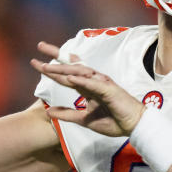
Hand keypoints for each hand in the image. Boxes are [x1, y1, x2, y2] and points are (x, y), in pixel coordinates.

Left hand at [30, 41, 144, 136]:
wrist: (133, 126)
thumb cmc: (113, 120)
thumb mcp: (84, 119)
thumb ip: (68, 114)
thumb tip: (48, 111)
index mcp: (87, 87)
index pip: (67, 75)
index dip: (53, 68)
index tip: (38, 62)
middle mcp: (93, 82)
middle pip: (71, 66)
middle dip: (55, 56)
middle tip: (40, 45)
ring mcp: (101, 84)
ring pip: (80, 72)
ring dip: (64, 68)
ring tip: (47, 67)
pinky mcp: (109, 90)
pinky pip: (93, 84)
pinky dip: (82, 80)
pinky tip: (70, 78)